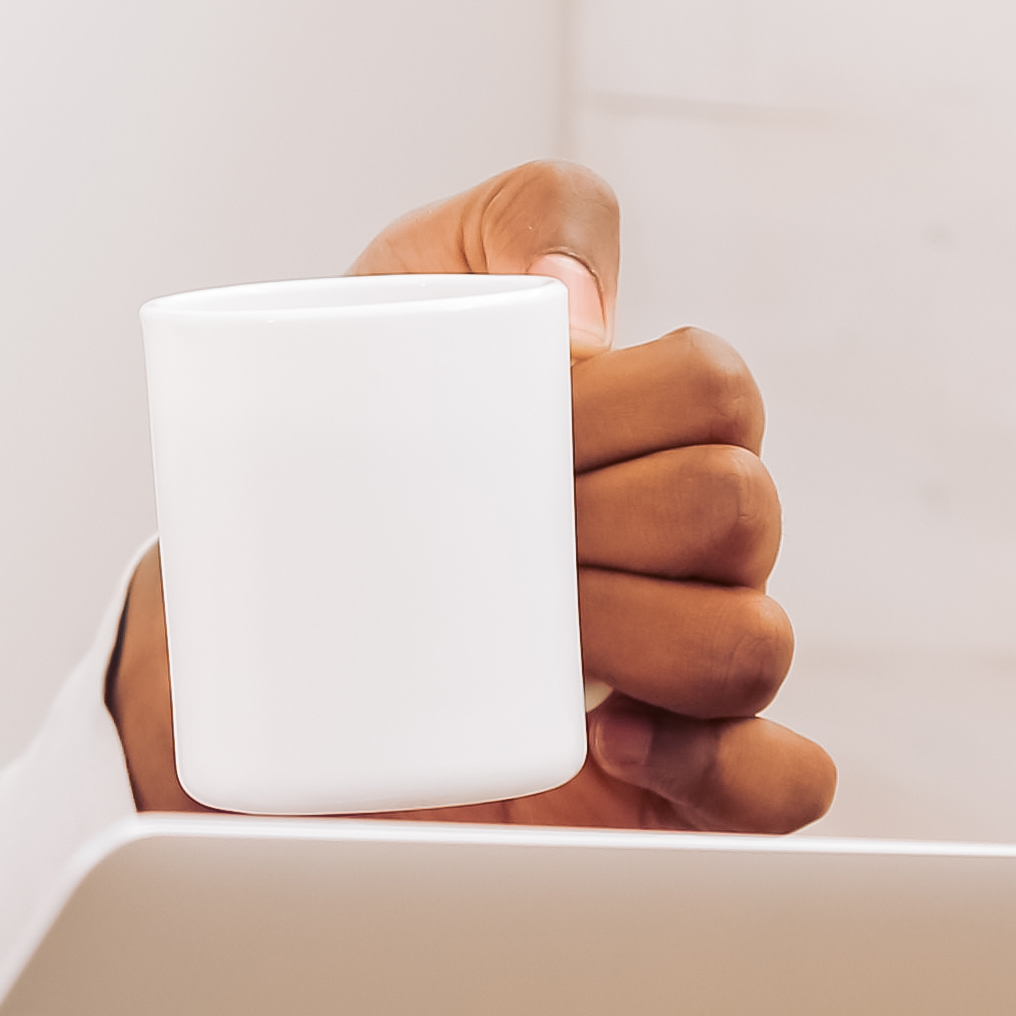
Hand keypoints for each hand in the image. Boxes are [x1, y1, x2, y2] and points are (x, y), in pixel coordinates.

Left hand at [108, 159, 826, 832]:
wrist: (237, 619)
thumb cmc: (343, 442)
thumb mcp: (405, 293)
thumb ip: (511, 227)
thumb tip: (570, 302)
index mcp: (653, 431)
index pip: (711, 389)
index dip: (619, 401)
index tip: (512, 420)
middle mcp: (687, 549)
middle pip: (737, 509)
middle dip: (607, 514)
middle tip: (495, 533)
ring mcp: (679, 668)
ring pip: (753, 645)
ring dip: (641, 635)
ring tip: (527, 637)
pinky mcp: (658, 788)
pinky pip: (778, 789)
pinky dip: (724, 766)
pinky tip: (614, 738)